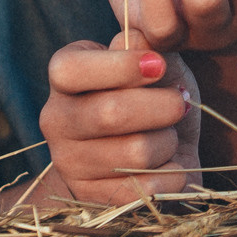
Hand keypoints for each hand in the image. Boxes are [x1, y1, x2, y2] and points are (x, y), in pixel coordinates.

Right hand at [38, 38, 201, 204]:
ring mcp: (68, 162)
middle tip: (181, 103)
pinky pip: (145, 188)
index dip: (121, 67)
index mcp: (62, 76)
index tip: (159, 66)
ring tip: (169, 135)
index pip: (72, 70)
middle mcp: (54, 118)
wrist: (147, 149)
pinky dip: (173, 174)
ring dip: (168, 141)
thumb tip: (138, 40)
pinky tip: (170, 162)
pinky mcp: (91, 196)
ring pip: (134, 153)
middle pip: (110, 114)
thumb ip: (147, 48)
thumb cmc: (150, 93)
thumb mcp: (153, 63)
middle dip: (161, 107)